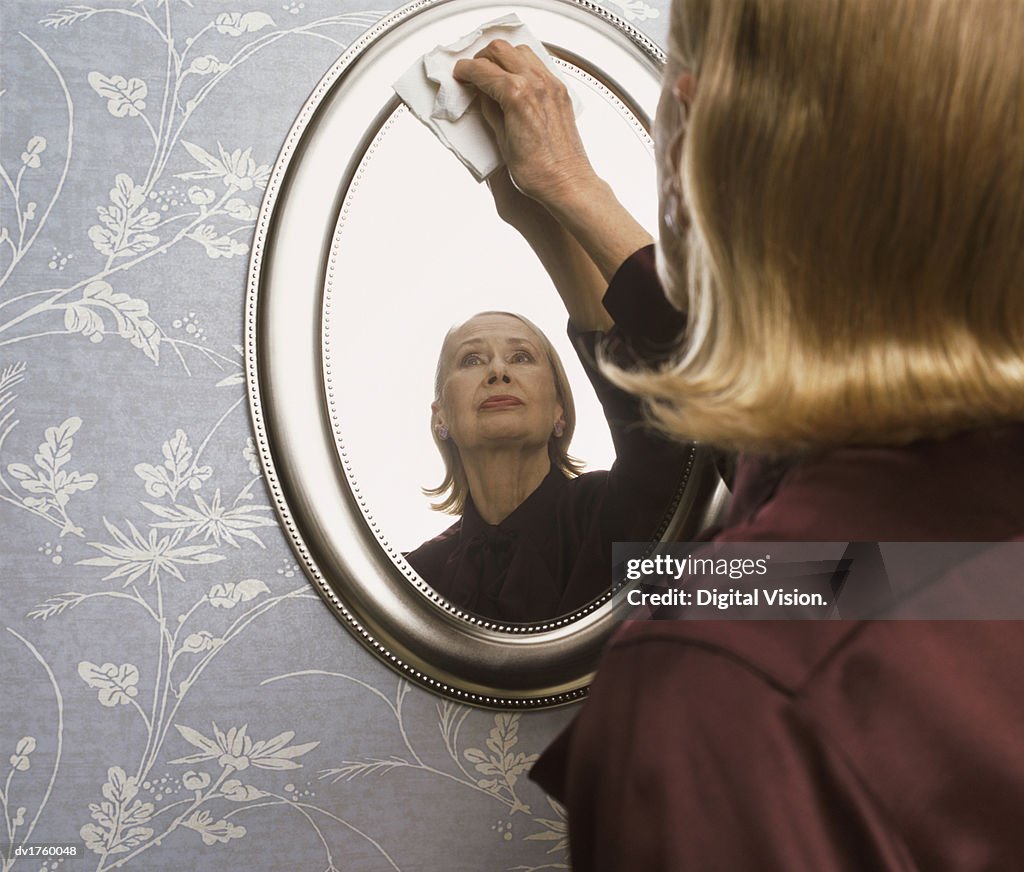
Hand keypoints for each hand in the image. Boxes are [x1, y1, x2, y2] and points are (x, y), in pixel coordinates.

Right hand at [454, 40, 596, 207]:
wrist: (566, 182)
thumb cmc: (538, 172)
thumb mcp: (502, 141)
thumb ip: (491, 111)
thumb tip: (483, 95)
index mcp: (517, 95)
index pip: (482, 69)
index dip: (465, 71)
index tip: (460, 74)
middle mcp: (536, 84)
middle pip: (501, 49)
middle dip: (482, 58)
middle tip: (473, 72)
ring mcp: (551, 85)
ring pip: (521, 51)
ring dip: (503, 57)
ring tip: (493, 73)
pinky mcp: (560, 92)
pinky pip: (539, 63)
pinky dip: (522, 65)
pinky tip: (515, 79)